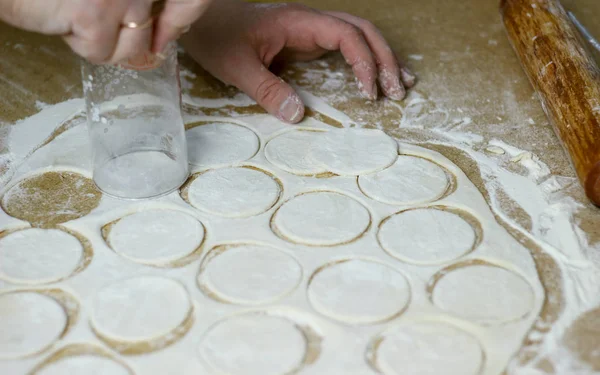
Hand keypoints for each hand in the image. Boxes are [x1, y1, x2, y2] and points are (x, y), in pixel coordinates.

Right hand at [0, 0, 211, 62]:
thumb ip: (135, 1)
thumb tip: (165, 30)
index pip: (187, 3)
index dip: (180, 20)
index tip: (164, 35)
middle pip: (150, 29)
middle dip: (125, 34)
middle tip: (92, 16)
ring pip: (130, 47)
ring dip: (103, 41)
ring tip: (76, 15)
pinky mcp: (95, 16)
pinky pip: (102, 53)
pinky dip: (81, 46)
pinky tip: (64, 20)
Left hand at [181, 0, 414, 123]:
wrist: (201, 21)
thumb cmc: (216, 37)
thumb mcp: (236, 66)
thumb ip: (266, 89)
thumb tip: (299, 115)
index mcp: (299, 22)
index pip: (347, 34)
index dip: (364, 62)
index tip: (369, 92)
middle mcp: (310, 22)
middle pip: (363, 30)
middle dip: (385, 59)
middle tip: (399, 91)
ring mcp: (310, 31)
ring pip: (358, 36)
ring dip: (382, 58)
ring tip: (403, 84)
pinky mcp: (305, 42)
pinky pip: (344, 47)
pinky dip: (364, 62)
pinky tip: (374, 80)